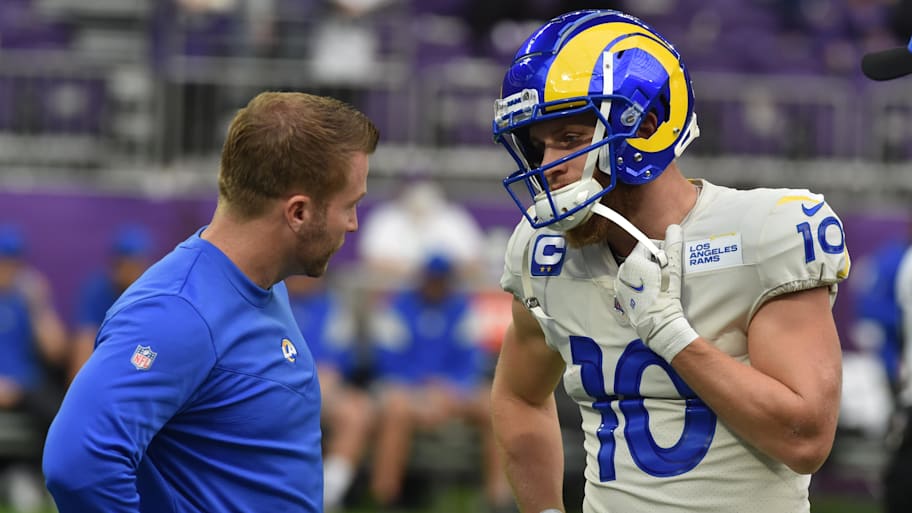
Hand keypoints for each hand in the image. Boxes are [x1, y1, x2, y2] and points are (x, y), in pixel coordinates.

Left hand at [614, 224, 697, 362]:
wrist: (659, 323)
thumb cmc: (665, 294)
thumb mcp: (672, 267)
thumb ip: (673, 245)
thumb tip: (674, 227)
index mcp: (632, 261)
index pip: (647, 245)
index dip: (660, 249)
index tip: (668, 260)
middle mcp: (622, 272)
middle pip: (641, 258)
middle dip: (654, 262)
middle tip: (666, 273)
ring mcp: (620, 285)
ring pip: (637, 271)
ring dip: (648, 273)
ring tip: (660, 284)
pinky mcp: (622, 297)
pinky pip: (632, 284)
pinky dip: (642, 285)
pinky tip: (652, 292)